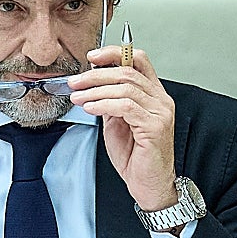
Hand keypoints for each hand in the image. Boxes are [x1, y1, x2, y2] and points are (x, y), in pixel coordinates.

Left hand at [68, 45, 177, 211]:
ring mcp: (160, 112)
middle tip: (76, 81)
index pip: (138, 60)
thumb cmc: (136, 157)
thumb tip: (92, 84)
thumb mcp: (117, 122)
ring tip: (78, 97)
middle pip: (128, 71)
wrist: (149, 184)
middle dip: (96, 74)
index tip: (92, 57)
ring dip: (95, 90)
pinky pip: (126, 106)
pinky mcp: (155, 126)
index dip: (114, 53)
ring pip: (126, 86)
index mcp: (154, 95)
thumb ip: (110, 101)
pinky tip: (91, 108)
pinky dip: (104, 104)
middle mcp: (161, 100)